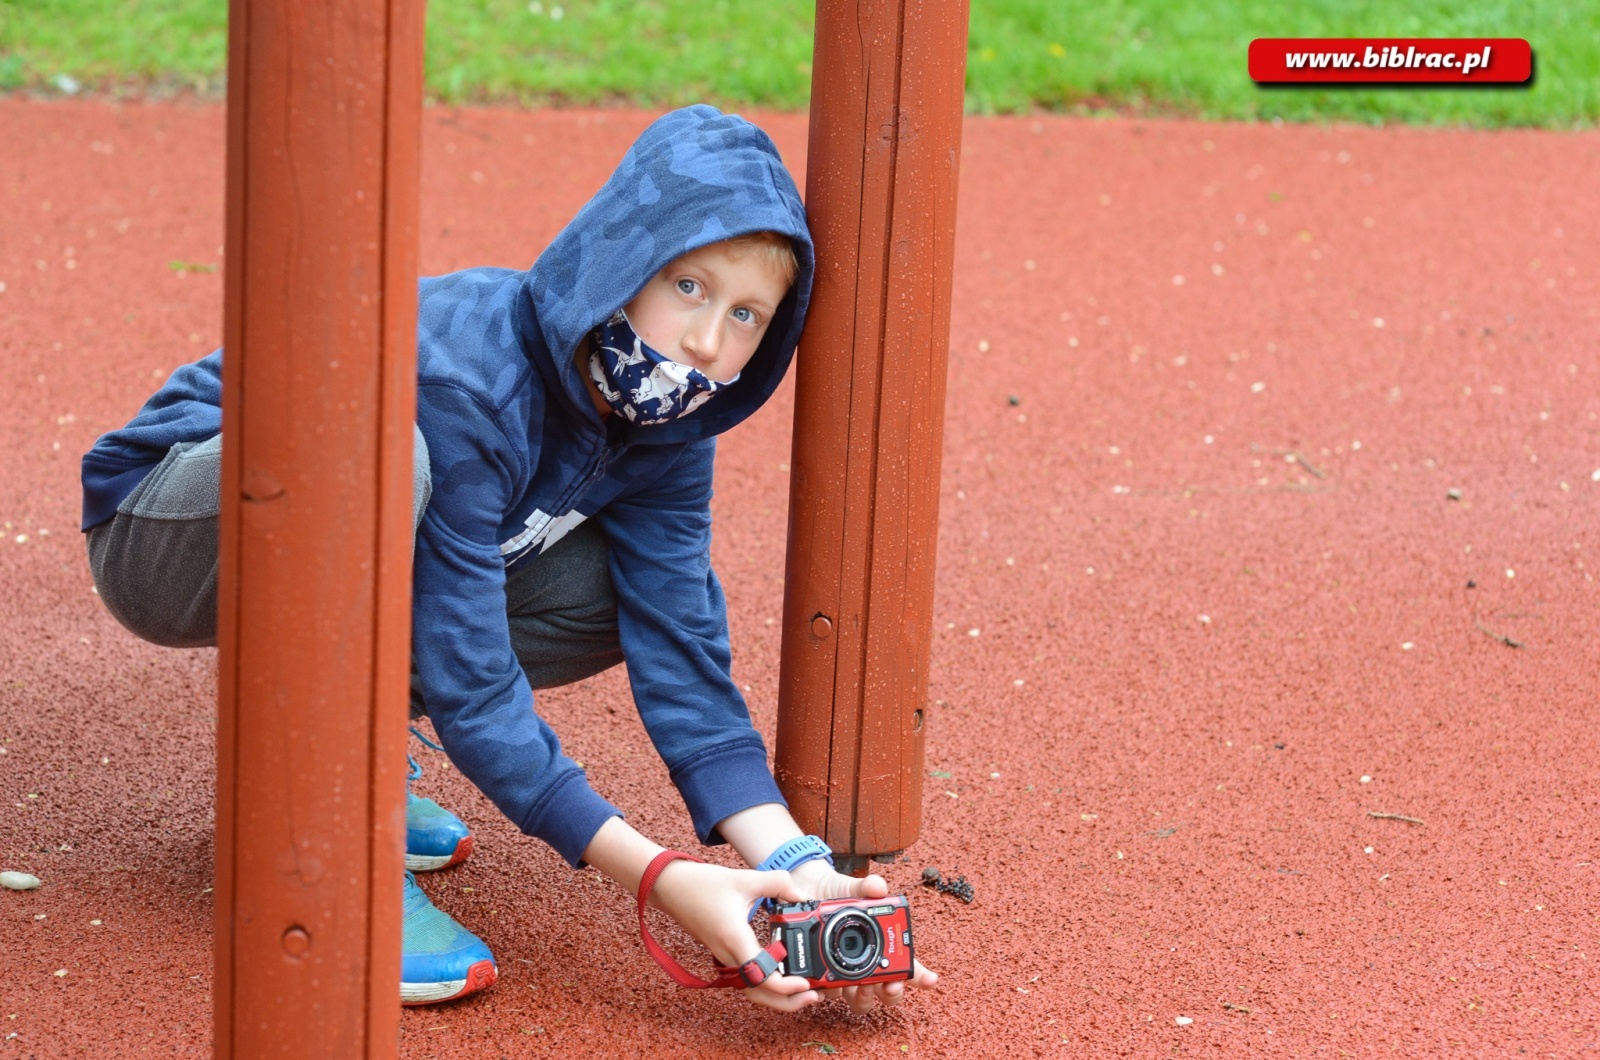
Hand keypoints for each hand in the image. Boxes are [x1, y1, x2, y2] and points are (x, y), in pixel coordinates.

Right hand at [648, 858, 824, 1010]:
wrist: (670, 887)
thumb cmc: (702, 884)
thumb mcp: (745, 878)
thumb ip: (778, 884)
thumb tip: (803, 896)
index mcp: (735, 940)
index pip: (762, 976)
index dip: (785, 987)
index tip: (805, 983)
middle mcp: (729, 955)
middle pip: (759, 994)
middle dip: (787, 1002)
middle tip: (814, 996)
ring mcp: (725, 958)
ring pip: (752, 989)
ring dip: (777, 995)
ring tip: (803, 989)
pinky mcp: (724, 954)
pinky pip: (747, 977)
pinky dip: (765, 983)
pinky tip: (782, 972)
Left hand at [787, 861, 939, 1012]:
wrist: (806, 891)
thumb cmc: (838, 894)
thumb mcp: (852, 887)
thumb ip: (867, 886)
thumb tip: (879, 886)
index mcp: (882, 945)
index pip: (908, 965)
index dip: (922, 976)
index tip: (929, 979)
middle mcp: (868, 964)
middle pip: (888, 992)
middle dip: (890, 993)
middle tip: (887, 985)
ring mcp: (847, 974)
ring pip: (861, 1001)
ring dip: (863, 998)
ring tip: (858, 987)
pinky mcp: (825, 976)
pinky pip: (829, 994)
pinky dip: (829, 993)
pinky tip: (825, 986)